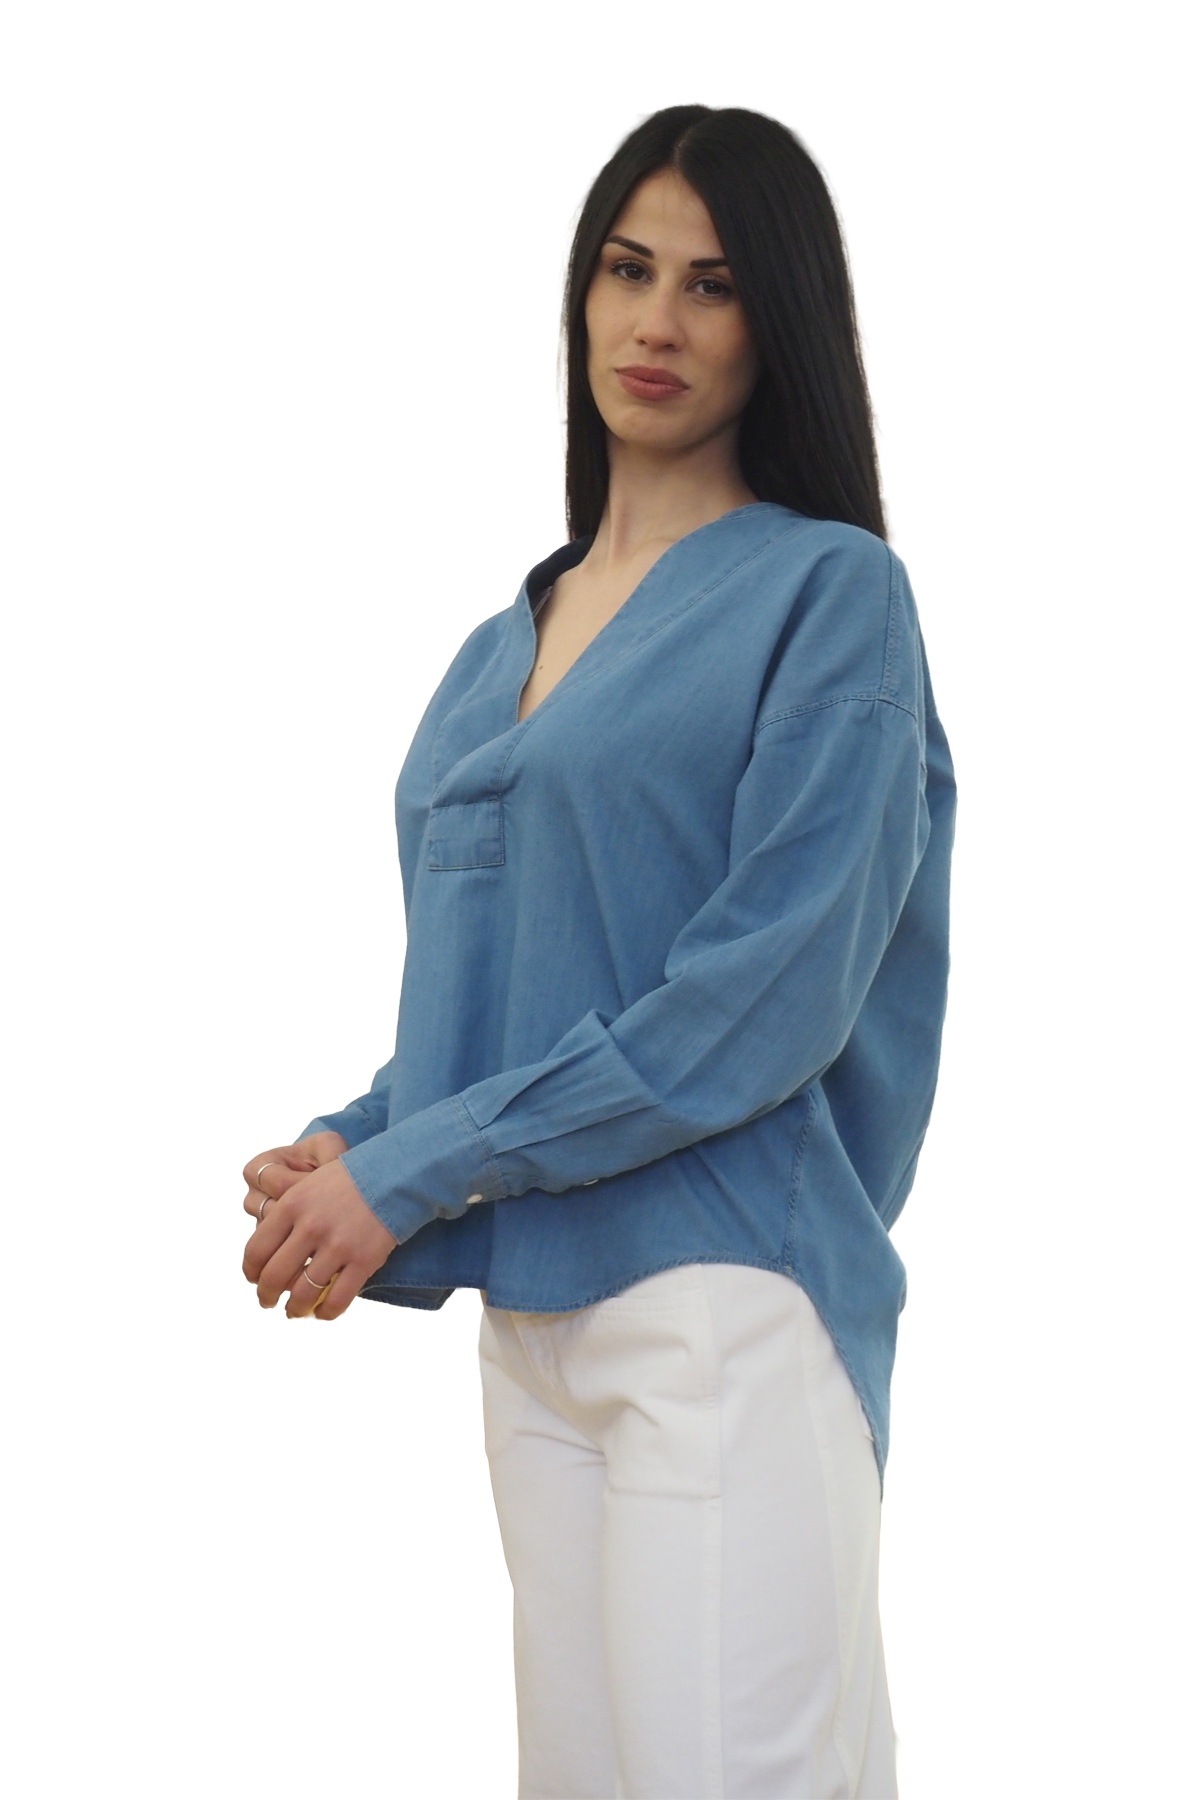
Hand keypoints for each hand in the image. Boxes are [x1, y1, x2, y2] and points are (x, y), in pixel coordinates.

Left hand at [241, 1136, 398, 1320]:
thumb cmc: (347, 1182)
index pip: (256, 1250)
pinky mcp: (363, 1260)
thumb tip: (268, 1254)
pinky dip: (326, 1313)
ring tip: (295, 1312)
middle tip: (268, 1303)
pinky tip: (323, 1313)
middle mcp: (311, 1226)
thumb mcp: (308, 1185)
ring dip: (295, 1309)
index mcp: (291, 1204)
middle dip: (266, 1297)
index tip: (254, 1279)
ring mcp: (338, 1245)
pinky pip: (337, 1299)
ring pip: (304, 1294)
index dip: (251, 1272)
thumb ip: (287, 1215)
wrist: (393, 1175)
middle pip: (274, 1277)